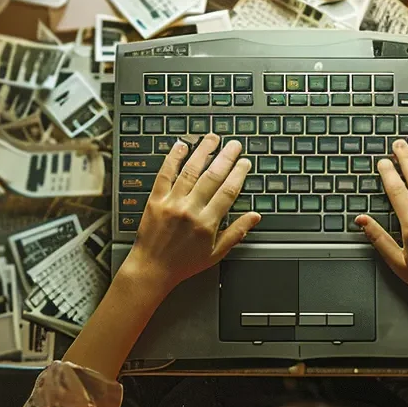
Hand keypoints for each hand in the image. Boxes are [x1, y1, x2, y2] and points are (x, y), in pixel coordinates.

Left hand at [124, 134, 258, 293]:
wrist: (152, 268)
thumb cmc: (183, 263)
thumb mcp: (215, 253)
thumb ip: (236, 232)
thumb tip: (255, 217)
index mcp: (207, 223)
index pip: (228, 192)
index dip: (238, 174)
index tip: (244, 162)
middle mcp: (190, 210)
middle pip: (212, 177)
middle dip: (225, 157)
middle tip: (234, 144)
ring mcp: (171, 203)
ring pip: (190, 171)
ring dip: (203, 152)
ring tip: (212, 138)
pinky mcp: (155, 200)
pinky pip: (165, 174)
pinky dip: (173, 158)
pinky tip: (181, 146)